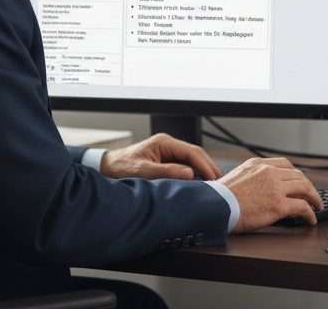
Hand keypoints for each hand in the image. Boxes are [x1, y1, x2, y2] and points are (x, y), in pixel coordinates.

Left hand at [99, 133, 220, 180]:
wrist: (106, 169)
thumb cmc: (121, 168)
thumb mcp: (144, 171)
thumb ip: (167, 172)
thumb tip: (190, 173)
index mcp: (164, 143)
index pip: (192, 151)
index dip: (205, 165)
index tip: (215, 177)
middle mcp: (168, 146)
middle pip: (195, 155)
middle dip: (209, 168)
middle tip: (221, 183)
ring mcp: (167, 154)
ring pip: (191, 161)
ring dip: (202, 172)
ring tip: (214, 185)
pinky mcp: (165, 162)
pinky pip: (184, 167)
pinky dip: (194, 176)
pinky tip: (199, 186)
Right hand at [218, 157, 322, 232]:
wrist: (214, 207)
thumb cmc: (220, 198)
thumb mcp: (237, 177)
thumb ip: (252, 178)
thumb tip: (262, 189)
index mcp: (258, 164)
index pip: (286, 164)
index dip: (297, 174)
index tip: (301, 182)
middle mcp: (268, 172)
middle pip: (299, 175)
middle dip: (309, 186)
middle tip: (312, 196)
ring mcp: (275, 187)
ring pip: (305, 188)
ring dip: (314, 198)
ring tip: (317, 207)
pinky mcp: (278, 204)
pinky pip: (302, 207)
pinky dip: (310, 213)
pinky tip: (311, 219)